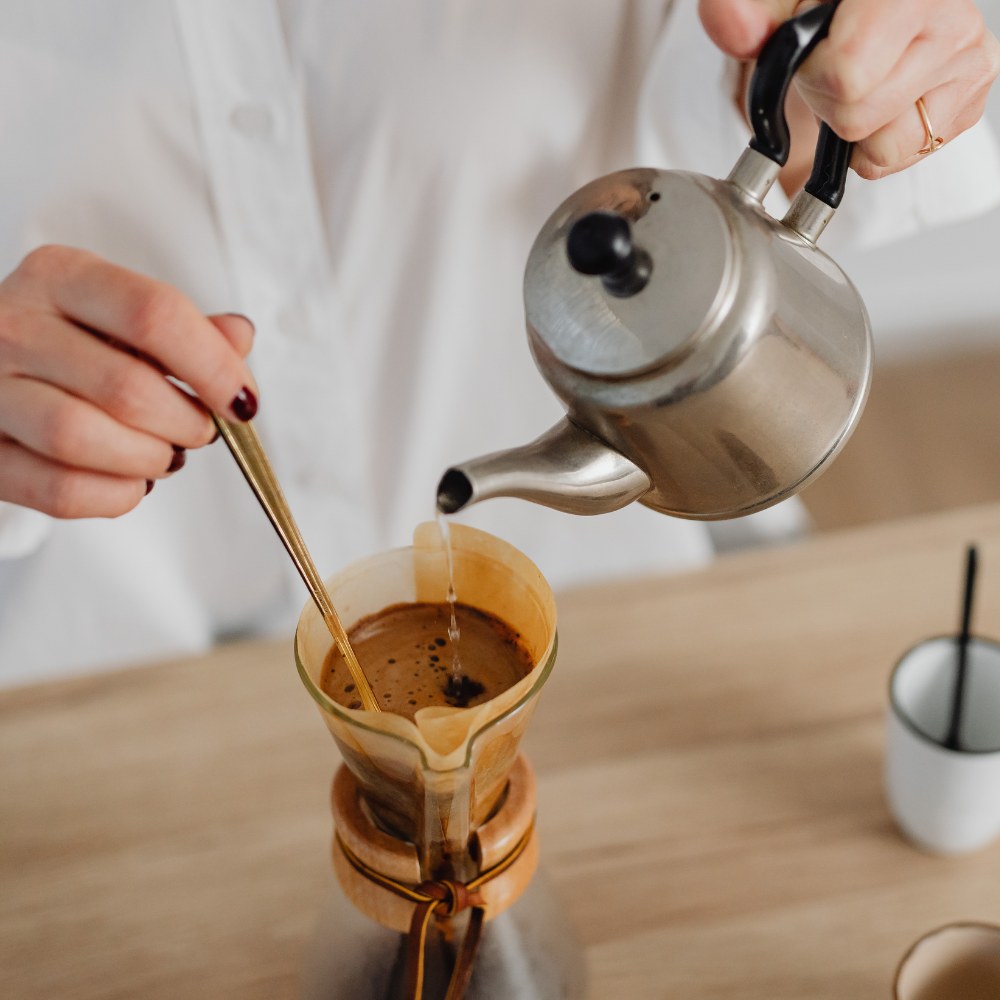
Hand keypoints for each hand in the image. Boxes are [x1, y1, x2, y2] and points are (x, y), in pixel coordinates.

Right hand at [0, 245, 257, 517]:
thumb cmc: (72, 342)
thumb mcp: (124, 316)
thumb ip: (186, 328)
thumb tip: (238, 336)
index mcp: (61, 276)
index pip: (154, 315)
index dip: (214, 367)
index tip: (244, 402)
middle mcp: (12, 324)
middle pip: (125, 386)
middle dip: (186, 423)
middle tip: (201, 432)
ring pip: (80, 438)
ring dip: (148, 459)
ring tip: (165, 455)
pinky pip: (57, 489)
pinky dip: (115, 495)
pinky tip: (131, 481)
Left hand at [700, 0, 999, 182]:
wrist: (872, 8)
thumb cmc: (827, 6)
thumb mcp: (783, 1)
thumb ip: (749, 13)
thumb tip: (731, 25)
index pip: (848, 76)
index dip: (815, 76)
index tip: (817, 52)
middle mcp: (952, 22)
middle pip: (858, 118)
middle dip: (831, 104)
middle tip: (836, 69)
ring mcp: (968, 65)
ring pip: (883, 147)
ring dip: (856, 126)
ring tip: (862, 81)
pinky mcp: (968, 103)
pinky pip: (900, 158)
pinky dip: (878, 141)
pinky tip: (881, 100)